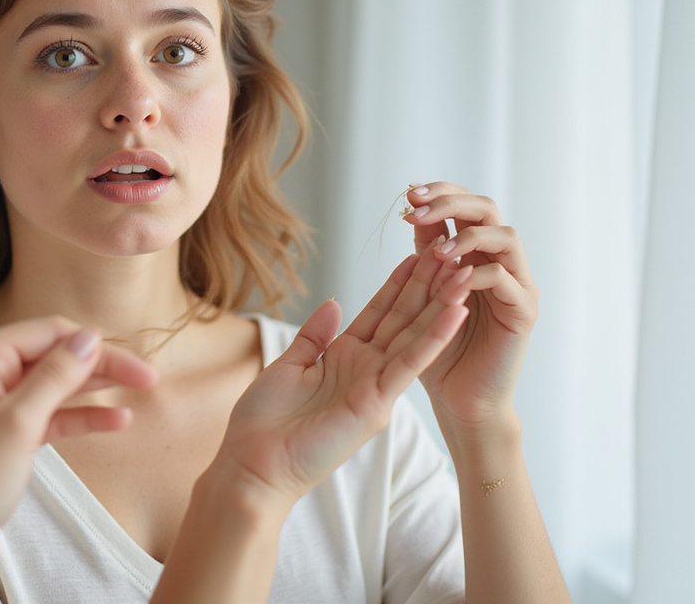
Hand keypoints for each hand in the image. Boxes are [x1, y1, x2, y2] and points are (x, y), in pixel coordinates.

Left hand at [0, 318, 157, 577]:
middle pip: (51, 355)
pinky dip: (75, 416)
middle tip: (148, 379)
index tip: (136, 364)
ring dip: (92, 389)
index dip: (94, 345)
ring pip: (50, 385)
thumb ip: (55, 376)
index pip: (46, 332)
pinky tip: (115, 421)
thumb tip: (88, 337)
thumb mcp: (18, 423)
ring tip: (139, 393)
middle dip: (99, 365)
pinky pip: (43, 414)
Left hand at [211, 240, 471, 508]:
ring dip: (441, 306)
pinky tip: (455, 312)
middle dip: (426, 288)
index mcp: (344, 360)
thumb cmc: (262, 423)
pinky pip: (409, 364)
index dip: (397, 286)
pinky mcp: (376, 404)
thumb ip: (314, 336)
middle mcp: (365, 372)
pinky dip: (433, 338)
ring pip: (414, 338)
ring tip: (466, 274)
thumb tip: (333, 302)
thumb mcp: (288, 366)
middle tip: (452, 254)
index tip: (417, 257)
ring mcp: (375, 389)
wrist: (253, 466)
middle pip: (402, 321)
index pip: (378, 315)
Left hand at [405, 182, 538, 425]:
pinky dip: (480, 274)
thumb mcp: (422, 295)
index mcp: (473, 253)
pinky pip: (506, 280)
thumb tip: (413, 212)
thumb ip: (423, 257)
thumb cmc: (438, 349)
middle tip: (419, 208)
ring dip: (469, 237)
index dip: (439, 194)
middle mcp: (498, 261)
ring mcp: (516, 284)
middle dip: (452, 203)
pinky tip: (455, 280)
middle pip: (487, 209)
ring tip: (438, 251)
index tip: (408, 195)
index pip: (463, 206)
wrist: (459, 399)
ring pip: (506, 237)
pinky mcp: (523, 311)